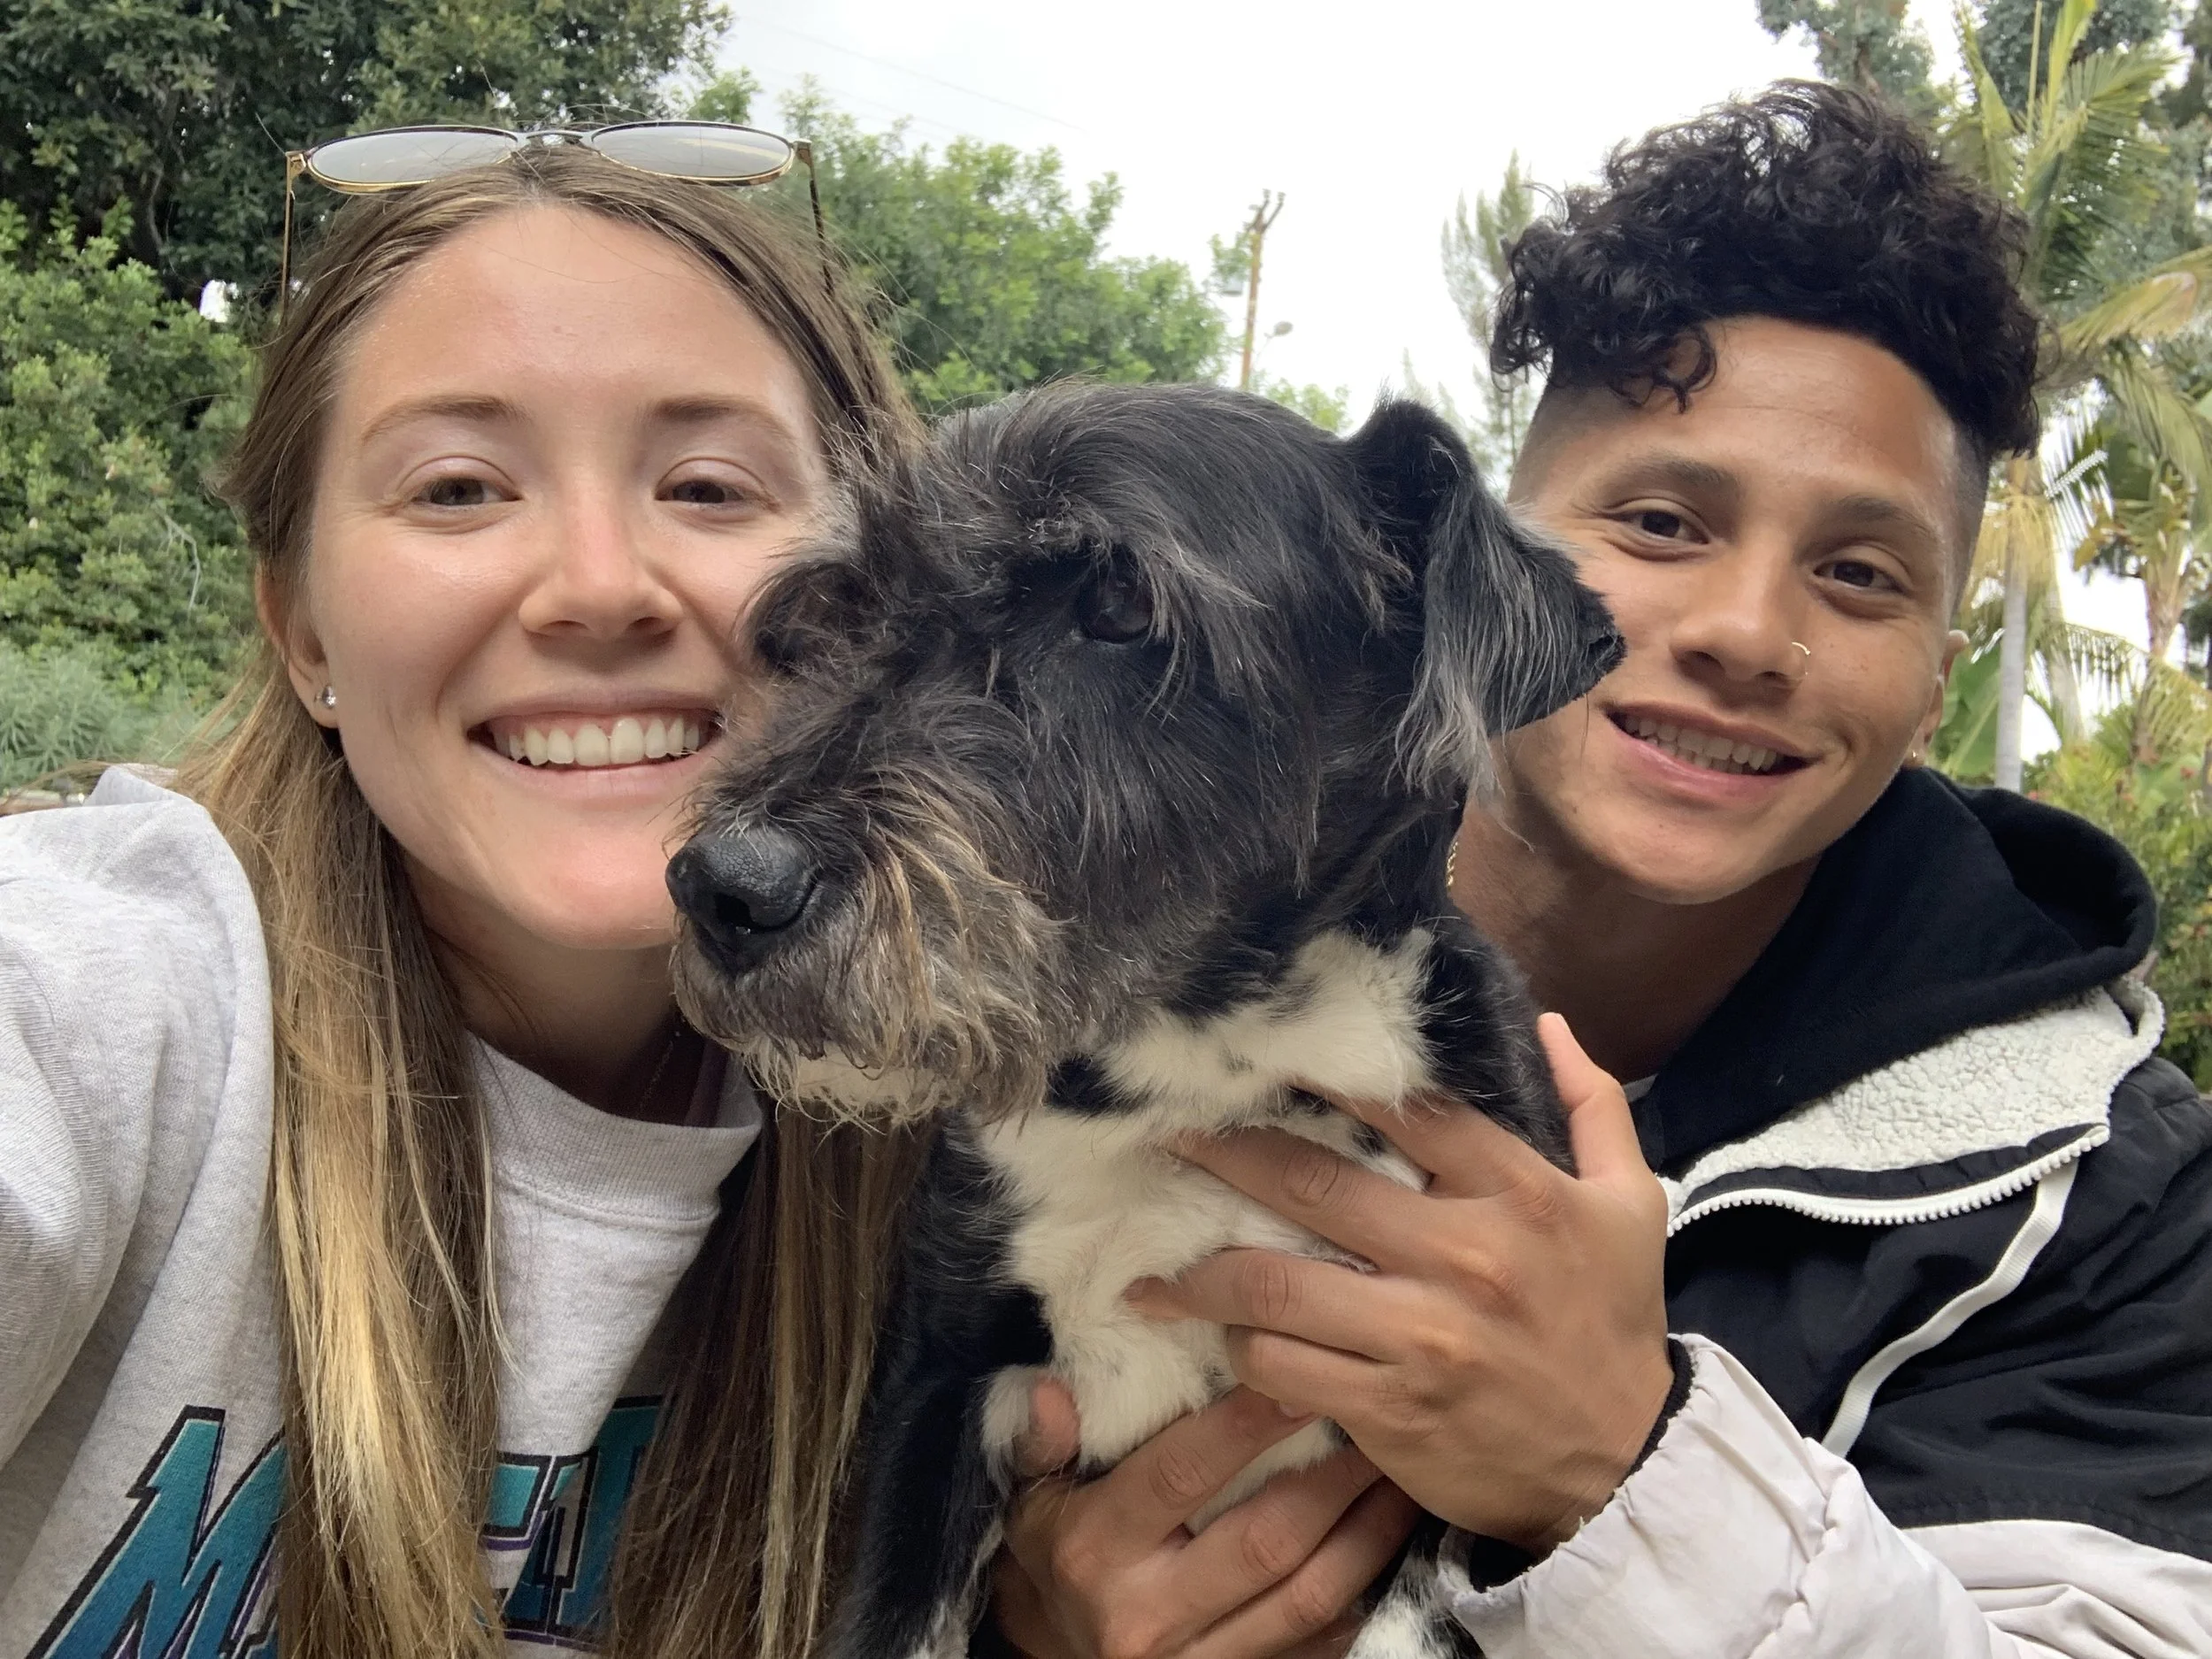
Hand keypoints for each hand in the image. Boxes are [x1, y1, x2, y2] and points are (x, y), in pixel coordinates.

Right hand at [992, 1378, 1418, 1658]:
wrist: (1060, 1654)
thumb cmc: (1057, 1552)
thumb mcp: (1034, 1496)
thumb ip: (1042, 1443)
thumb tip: (1050, 1391)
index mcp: (1097, 1551)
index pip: (1183, 1473)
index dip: (1246, 1423)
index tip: (1297, 1376)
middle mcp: (1147, 1617)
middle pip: (1266, 1539)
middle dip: (1332, 1475)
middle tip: (1372, 1418)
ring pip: (1309, 1596)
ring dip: (1367, 1531)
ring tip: (1397, 1471)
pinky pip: (1320, 1643)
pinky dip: (1362, 1589)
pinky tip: (1385, 1538)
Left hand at [1129, 1014, 1671, 1553]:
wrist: (1627, 1468)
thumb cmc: (1616, 1324)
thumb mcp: (1632, 1207)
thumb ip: (1592, 1107)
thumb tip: (1546, 1024)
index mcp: (1520, 1195)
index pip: (1408, 1109)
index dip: (1324, 1075)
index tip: (1259, 1057)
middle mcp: (1465, 1257)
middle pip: (1312, 1183)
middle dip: (1224, 1153)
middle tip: (1167, 1133)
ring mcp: (1422, 1337)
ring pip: (1275, 1284)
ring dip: (1203, 1270)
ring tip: (1153, 1262)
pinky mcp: (1389, 1409)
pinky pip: (1281, 1368)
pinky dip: (1241, 1349)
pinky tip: (1219, 1336)